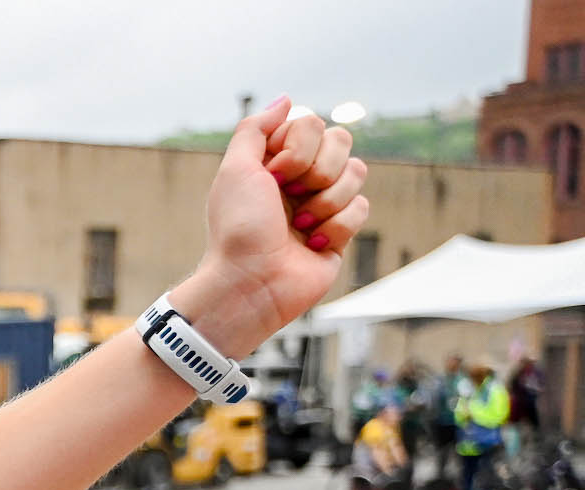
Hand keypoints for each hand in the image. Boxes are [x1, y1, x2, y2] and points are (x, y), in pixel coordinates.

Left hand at [174, 98, 368, 357]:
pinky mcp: (340, 231)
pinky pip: (361, 207)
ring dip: (325, 201)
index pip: (312, 124)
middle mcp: (301, 177)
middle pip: (341, 141)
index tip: (274, 175)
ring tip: (298, 227)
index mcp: (277, 160)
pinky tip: (312, 245)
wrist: (250, 282)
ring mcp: (323, 203)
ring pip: (356, 172)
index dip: (298, 148)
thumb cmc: (238, 228)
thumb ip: (255, 130)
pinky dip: (336, 227)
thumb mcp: (235, 170)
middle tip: (290, 196)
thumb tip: (285, 100)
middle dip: (317, 170)